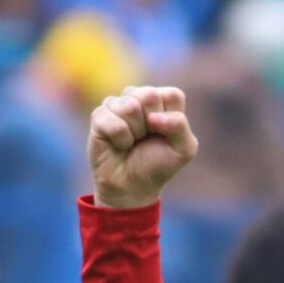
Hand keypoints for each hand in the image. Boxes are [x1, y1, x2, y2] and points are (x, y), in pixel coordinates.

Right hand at [88, 85, 198, 209]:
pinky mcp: (100, 115)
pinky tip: (119, 144)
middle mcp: (139, 97)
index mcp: (163, 100)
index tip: (164, 135)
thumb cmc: (158, 165)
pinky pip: (111, 120)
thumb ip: (180, 126)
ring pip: (129, 106)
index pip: (172, 95)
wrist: (132, 187)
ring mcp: (118, 105)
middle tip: (146, 138)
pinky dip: (119, 139)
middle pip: (149, 95)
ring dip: (135, 132)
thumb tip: (154, 117)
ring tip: (133, 142)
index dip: (170, 119)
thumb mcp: (183, 150)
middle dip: (151, 124)